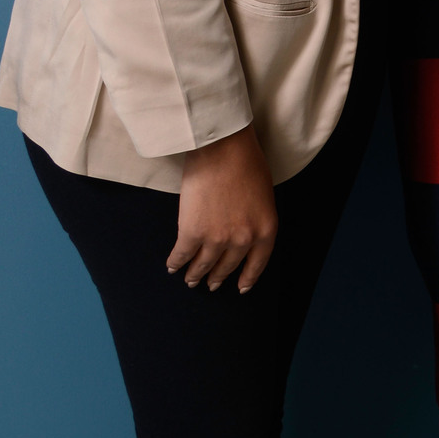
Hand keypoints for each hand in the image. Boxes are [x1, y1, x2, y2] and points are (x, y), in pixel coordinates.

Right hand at [168, 125, 276, 293]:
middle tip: (211, 284)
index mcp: (266, 230)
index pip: (258, 263)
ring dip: (196, 274)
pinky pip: (182, 254)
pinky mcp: (192, 233)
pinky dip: (176, 262)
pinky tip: (172, 266)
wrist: (224, 149)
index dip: (248, 277)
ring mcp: (216, 239)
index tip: (240, 288)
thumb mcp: (264, 196)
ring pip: (204, 264)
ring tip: (191, 280)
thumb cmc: (247, 163)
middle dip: (218, 277)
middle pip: (228, 266)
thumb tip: (244, 229)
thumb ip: (256, 217)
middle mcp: (243, 240)